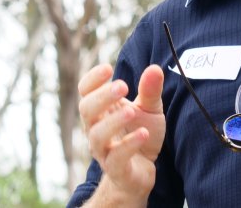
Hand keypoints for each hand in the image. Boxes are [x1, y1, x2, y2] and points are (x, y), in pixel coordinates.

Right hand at [78, 64, 165, 203]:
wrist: (142, 171)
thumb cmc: (140, 134)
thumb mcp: (149, 110)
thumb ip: (150, 91)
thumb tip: (155, 68)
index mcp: (101, 110)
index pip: (85, 91)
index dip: (92, 79)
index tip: (108, 68)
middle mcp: (96, 128)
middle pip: (86, 110)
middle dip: (102, 97)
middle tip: (123, 86)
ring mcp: (104, 150)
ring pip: (97, 135)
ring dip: (113, 121)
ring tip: (131, 111)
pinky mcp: (116, 169)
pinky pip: (116, 158)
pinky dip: (128, 144)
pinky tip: (143, 133)